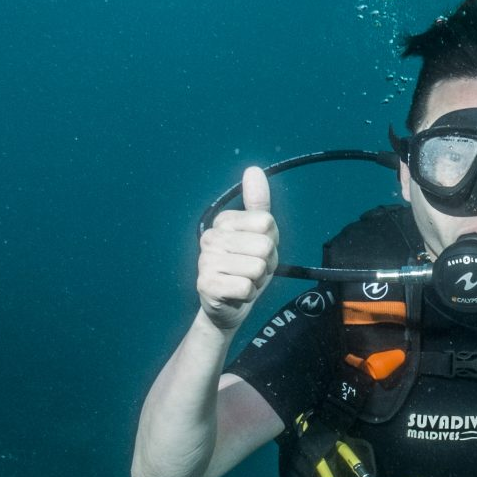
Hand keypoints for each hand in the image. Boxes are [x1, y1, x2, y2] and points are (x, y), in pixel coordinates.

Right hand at [197, 165, 278, 332]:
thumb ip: (258, 203)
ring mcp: (205, 261)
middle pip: (265, 246)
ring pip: (257, 268)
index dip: (271, 241)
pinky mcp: (206, 284)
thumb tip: (253, 170)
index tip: (258, 251)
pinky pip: (246, 287)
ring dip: (258, 280)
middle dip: (266, 263)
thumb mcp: (259, 234)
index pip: (266, 223)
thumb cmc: (246, 268)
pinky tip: (236, 294)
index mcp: (224, 221)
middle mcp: (211, 237)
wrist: (229, 306)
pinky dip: (248, 294)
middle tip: (252, 270)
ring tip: (245, 281)